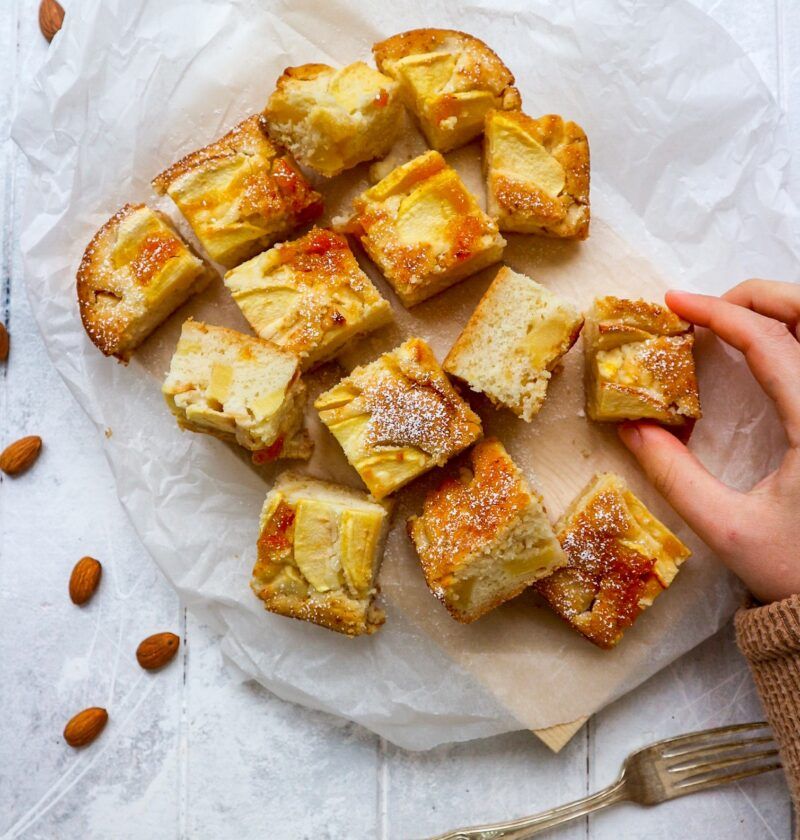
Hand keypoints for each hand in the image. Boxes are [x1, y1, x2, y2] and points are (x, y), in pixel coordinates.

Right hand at [618, 279, 799, 603]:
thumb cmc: (795, 571)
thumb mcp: (725, 527)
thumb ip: (672, 474)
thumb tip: (630, 425)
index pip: (770, 344)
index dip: (718, 314)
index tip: (674, 304)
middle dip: (756, 296)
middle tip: (706, 308)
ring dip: (780, 310)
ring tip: (733, 319)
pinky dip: (793, 336)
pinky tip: (769, 346)